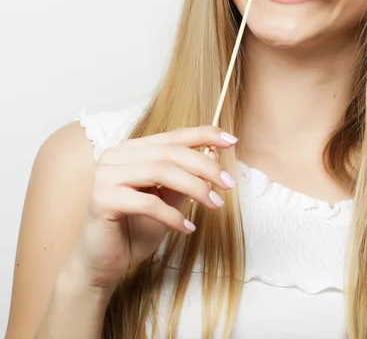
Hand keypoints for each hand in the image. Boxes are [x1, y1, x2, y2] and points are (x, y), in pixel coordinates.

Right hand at [68, 126, 237, 291]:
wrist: (100, 266)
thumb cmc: (134, 230)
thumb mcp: (168, 201)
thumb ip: (185, 178)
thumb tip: (214, 155)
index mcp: (132, 150)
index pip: (172, 136)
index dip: (204, 134)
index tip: (231, 140)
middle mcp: (115, 156)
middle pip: (169, 152)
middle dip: (205, 166)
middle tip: (229, 183)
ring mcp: (105, 175)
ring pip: (160, 171)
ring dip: (194, 187)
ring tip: (215, 204)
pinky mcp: (101, 199)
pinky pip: (147, 202)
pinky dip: (172, 215)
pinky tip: (187, 227)